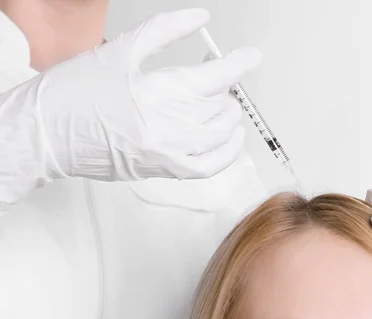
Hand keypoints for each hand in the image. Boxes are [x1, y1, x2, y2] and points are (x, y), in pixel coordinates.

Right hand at [3, 8, 259, 183]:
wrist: (44, 134)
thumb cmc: (73, 95)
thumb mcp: (119, 51)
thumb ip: (164, 31)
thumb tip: (200, 18)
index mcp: (156, 92)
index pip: (215, 77)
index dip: (238, 64)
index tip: (250, 57)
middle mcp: (165, 126)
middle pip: (218, 106)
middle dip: (225, 90)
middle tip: (221, 80)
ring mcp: (165, 153)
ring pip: (217, 135)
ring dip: (227, 117)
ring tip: (224, 105)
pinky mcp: (160, 171)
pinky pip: (205, 168)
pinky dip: (224, 154)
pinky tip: (229, 140)